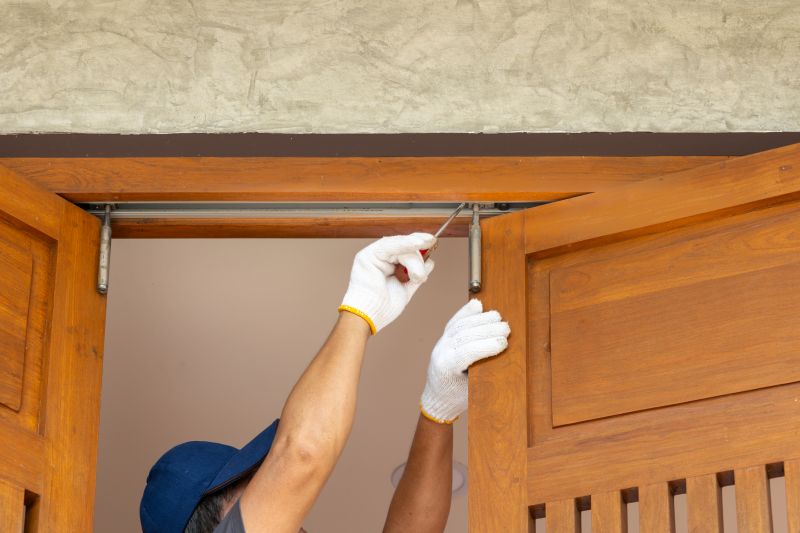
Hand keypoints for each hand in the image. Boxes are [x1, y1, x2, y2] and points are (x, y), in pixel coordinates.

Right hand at [340, 233, 435, 333]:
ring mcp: (372, 254)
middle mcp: (377, 257)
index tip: (432, 241)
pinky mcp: (368, 255)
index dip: (417, 242)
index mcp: (384, 263)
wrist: (369, 318)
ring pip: (400, 246)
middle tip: (425, 266)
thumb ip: (416, 274)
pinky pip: (391, 245)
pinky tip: (418, 244)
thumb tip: (430, 262)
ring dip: (414, 261)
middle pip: (404, 245)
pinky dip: (406, 245)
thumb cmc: (382, 308)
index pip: (403, 247)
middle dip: (418, 255)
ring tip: (417, 277)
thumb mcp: (406, 288)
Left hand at [420, 299, 509, 422]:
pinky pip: (455, 320)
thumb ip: (483, 374)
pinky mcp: (444, 337)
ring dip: (480, 319)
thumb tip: (505, 359)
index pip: (466, 352)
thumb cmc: (457, 398)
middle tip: (507, 328)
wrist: (437, 398)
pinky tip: (478, 305)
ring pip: (460, 325)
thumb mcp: (471, 391)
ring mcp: (441, 343)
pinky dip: (467, 312)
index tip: (503, 343)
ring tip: (498, 317)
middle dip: (486, 330)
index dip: (485, 346)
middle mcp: (440, 352)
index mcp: (446, 368)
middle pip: (464, 335)